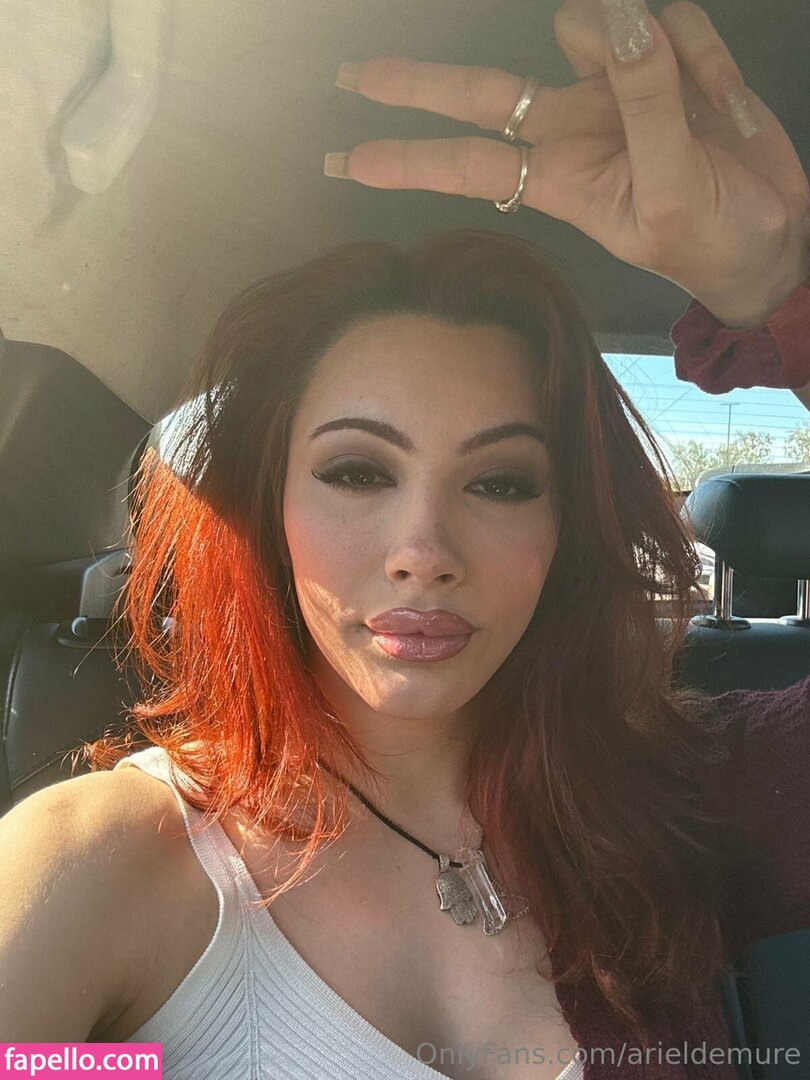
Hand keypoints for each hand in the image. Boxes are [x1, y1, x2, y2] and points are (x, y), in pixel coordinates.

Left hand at [326, 0, 809, 328]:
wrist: (771, 237)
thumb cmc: (708, 239)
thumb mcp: (670, 191)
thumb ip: (644, 106)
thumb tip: (621, 24)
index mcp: (562, 177)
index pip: (467, 161)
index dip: (408, 158)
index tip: (347, 159)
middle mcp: (576, 128)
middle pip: (482, 94)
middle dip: (417, 85)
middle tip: (353, 75)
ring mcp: (618, 91)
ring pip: (590, 28)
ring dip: (628, 45)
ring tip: (685, 104)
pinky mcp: (670, 62)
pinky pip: (673, 21)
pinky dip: (697, 50)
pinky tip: (715, 99)